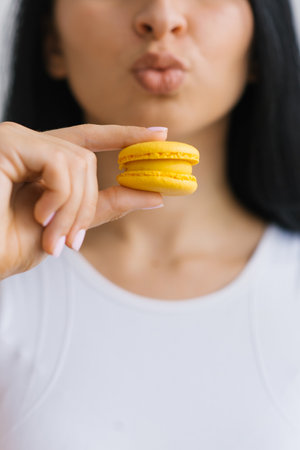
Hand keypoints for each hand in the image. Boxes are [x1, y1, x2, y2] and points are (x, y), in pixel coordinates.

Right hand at [0, 122, 166, 278]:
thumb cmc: (1, 245)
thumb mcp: (63, 227)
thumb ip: (103, 207)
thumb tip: (153, 195)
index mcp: (38, 164)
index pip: (88, 140)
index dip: (123, 136)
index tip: (159, 134)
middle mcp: (28, 146)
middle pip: (87, 159)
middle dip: (87, 204)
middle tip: (70, 241)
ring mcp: (18, 140)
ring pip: (79, 162)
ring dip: (74, 208)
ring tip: (52, 236)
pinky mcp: (9, 141)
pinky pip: (61, 162)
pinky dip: (60, 195)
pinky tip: (39, 214)